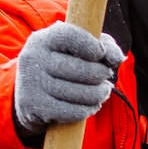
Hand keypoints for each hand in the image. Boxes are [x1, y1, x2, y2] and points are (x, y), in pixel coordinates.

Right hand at [13, 21, 126, 136]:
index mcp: (44, 39)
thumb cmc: (62, 63)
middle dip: (101, 74)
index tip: (101, 54)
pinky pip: (73, 111)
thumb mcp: (77, 47)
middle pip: (82, 69)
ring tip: (104, 91)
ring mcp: (33, 84)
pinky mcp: (36, 107)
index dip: (93, 47)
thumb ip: (103, 45)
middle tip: (106, 76)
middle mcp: (34, 59)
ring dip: (100, 94)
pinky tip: (93, 105)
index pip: (71, 37)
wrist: (29, 94)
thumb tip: (118, 58)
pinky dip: (88, 109)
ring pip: (80, 93)